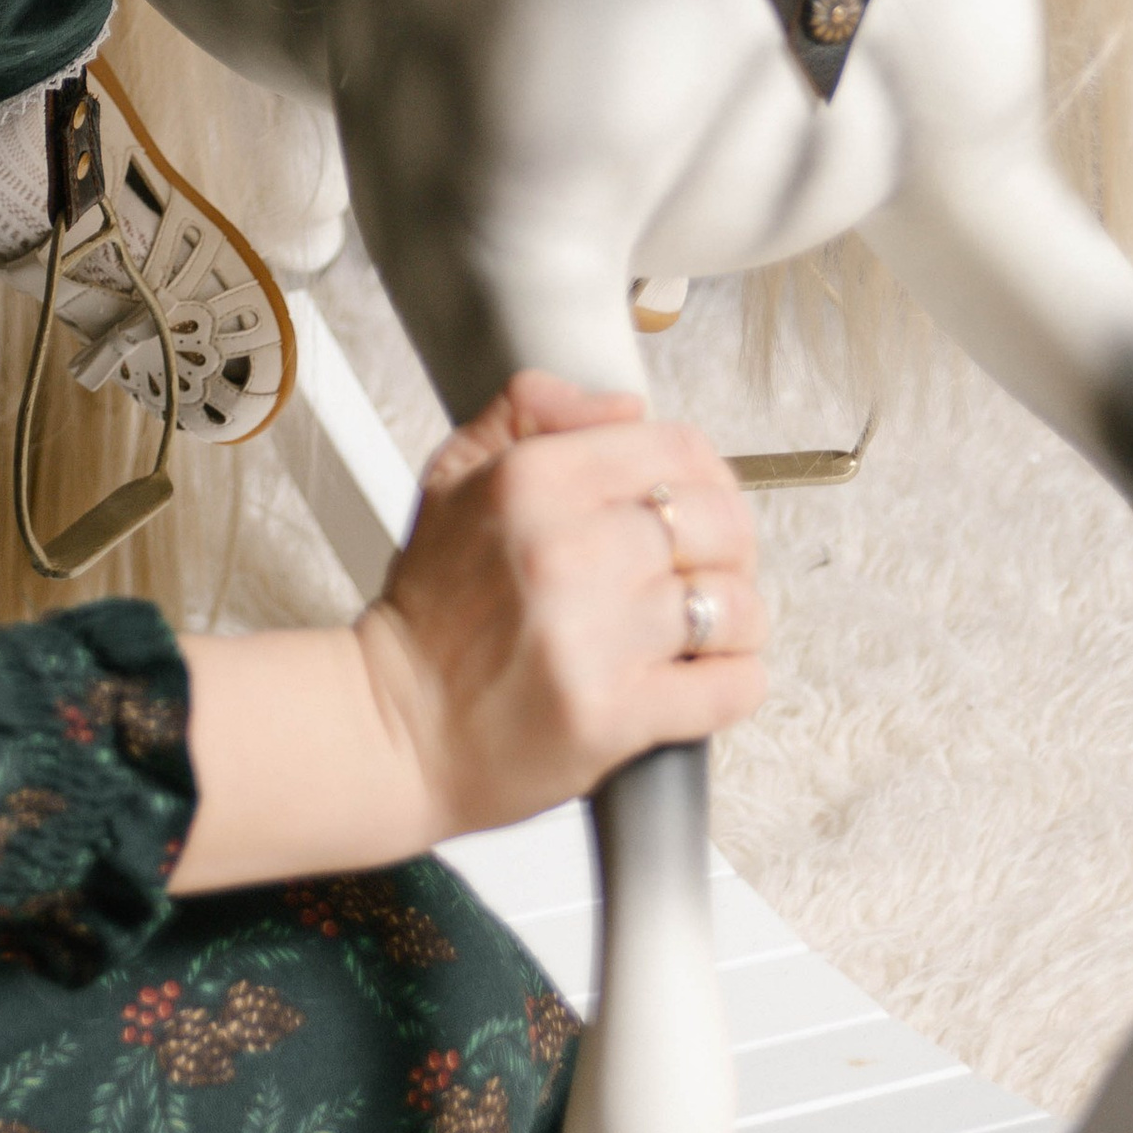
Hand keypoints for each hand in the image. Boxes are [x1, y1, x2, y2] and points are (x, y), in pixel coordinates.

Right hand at [170, 376, 763, 893]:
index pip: (677, 447)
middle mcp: (567, 551)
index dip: (706, 472)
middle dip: (732, 544)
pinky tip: (708, 673)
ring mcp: (595, 637)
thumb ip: (529, 412)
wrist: (395, 726)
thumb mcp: (453, 477)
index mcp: (533, 482)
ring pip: (734, 605)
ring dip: (738, 616)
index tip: (702, 497)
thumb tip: (623, 405)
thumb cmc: (433, 612)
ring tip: (711, 624)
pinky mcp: (616, 716)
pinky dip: (737, 680)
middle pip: (720, 522)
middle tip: (713, 564)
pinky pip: (729, 686)